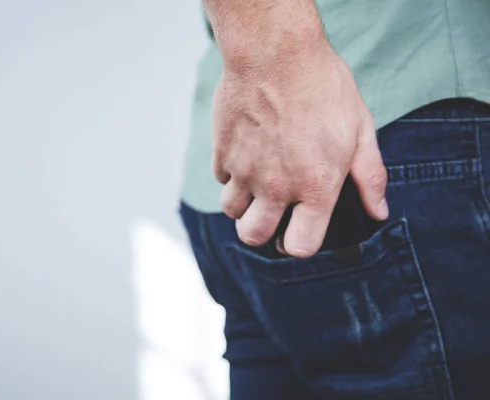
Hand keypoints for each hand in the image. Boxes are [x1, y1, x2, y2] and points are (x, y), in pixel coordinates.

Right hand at [212, 41, 388, 257]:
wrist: (275, 54)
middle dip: (261, 233)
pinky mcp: (223, 153)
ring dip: (242, 207)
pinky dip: (230, 175)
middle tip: (270, 216)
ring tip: (256, 185)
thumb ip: (371, 177)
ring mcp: (245, 171)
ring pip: (231, 212)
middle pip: (254, 237)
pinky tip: (246, 154)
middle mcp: (276, 186)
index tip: (300, 232)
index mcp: (315, 187)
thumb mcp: (361, 129)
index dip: (300, 245)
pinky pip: (221, 179)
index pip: (300, 246)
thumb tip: (378, 211)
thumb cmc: (322, 87)